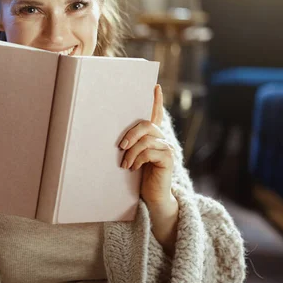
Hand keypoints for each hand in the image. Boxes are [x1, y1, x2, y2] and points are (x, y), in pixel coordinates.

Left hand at [119, 84, 173, 205]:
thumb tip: (113, 137)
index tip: (155, 86)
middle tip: (120, 146)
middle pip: (146, 125)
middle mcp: (162, 139)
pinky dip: (137, 160)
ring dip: (131, 152)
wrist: (152, 195)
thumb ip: (128, 145)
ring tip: (125, 165)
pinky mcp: (168, 159)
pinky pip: (149, 152)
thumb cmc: (138, 176)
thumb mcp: (131, 157)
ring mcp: (167, 148)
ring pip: (146, 140)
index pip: (156, 114)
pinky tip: (133, 168)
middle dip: (130, 133)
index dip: (157, 100)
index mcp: (153, 136)